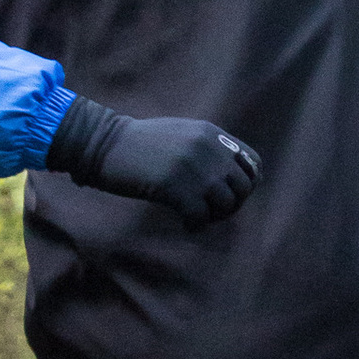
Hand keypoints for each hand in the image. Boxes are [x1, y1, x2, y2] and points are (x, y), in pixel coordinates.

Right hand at [48, 97, 263, 228]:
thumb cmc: (138, 143)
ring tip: (197, 217)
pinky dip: (194, 225)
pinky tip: (184, 224)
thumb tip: (227, 175)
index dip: (247, 184)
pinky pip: (200, 218)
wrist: (104, 143)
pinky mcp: (175, 187)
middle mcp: (208, 148)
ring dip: (214, 217)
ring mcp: (193, 168)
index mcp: (211, 133)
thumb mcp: (180, 133)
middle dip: (231, 205)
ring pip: (226, 205)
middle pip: (243, 187)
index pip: (253, 162)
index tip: (230, 195)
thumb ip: (206, 147)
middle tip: (211, 212)